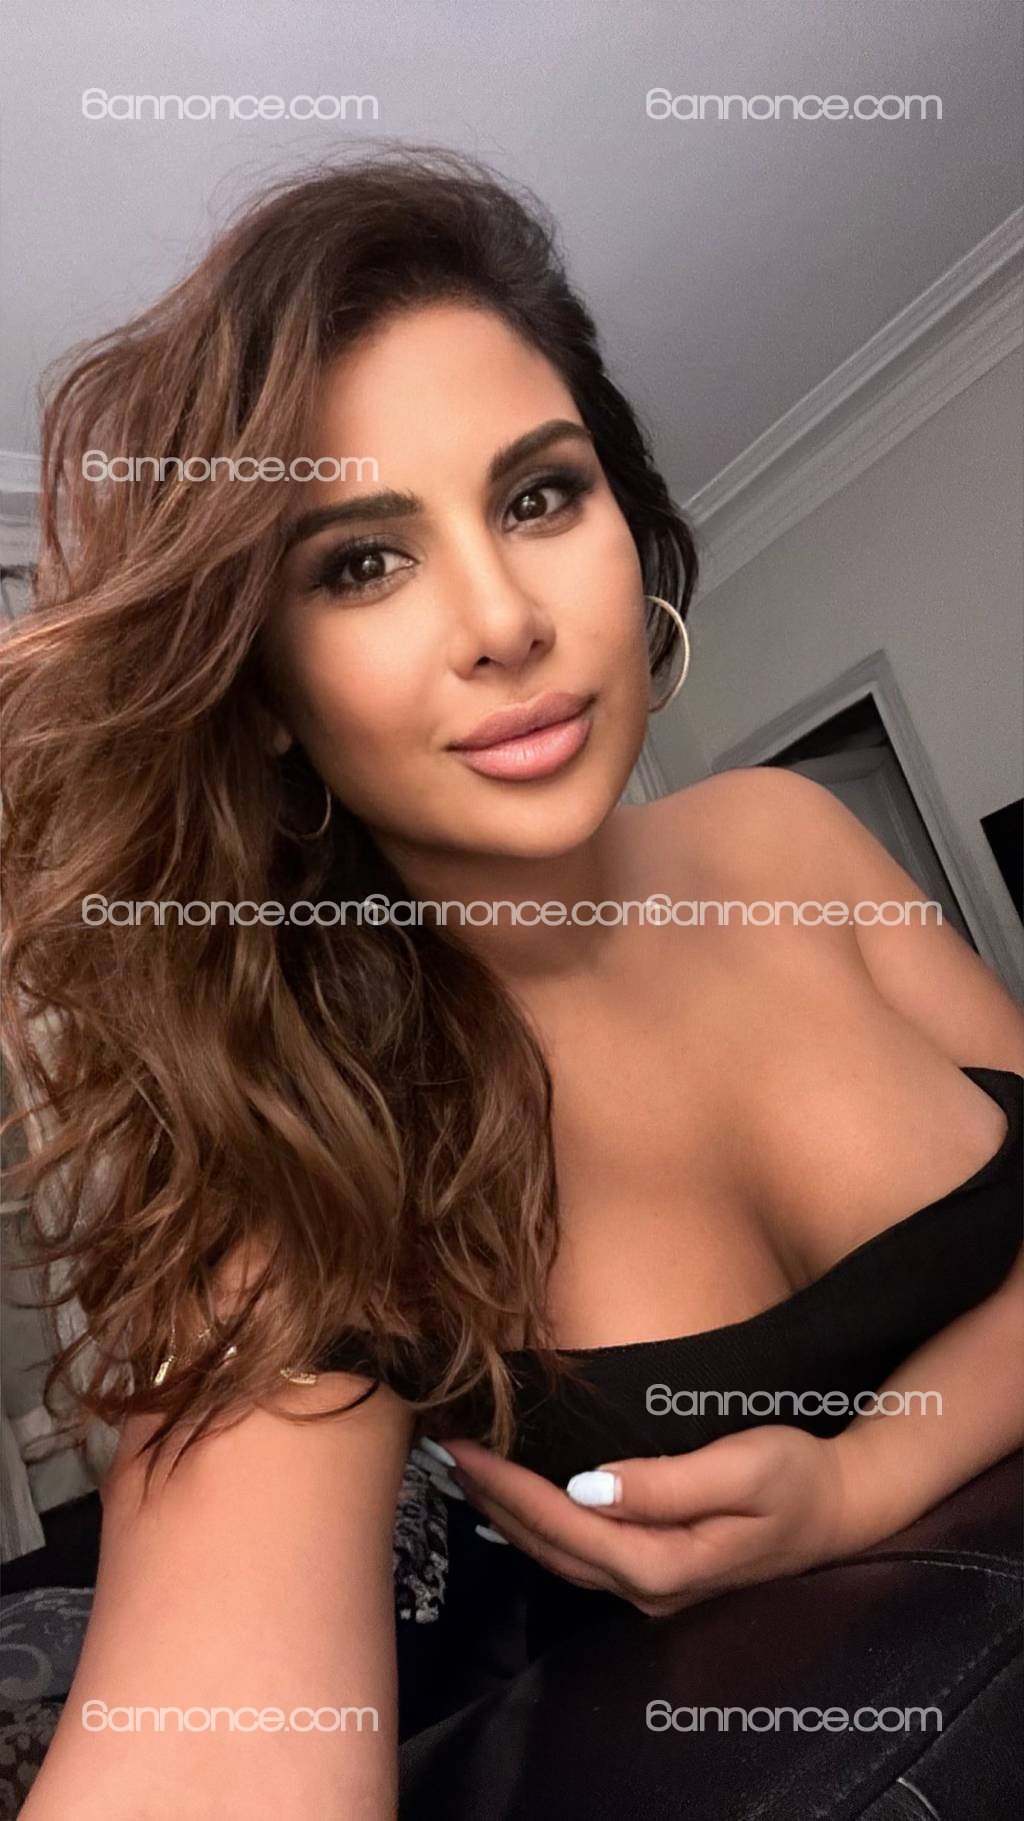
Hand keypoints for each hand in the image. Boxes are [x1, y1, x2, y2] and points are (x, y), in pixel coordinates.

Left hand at [425, 1426, 854, 1615]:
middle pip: (550, 1548)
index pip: (565, 1525)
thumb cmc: (796, 1476)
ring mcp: (652, 1589)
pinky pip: (581, 1555)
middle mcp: (649, 1590)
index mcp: (664, 1564)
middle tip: (445, 1448)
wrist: (842, 1508)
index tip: (467, 1445)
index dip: (510, 1487)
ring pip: (560, 1557)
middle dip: (493, 1500)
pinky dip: (540, 1526)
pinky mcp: (657, 1573)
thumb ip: (665, 1482)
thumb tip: (588, 1485)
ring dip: (509, 1516)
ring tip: (466, 1470)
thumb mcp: (741, 1466)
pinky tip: (517, 1501)